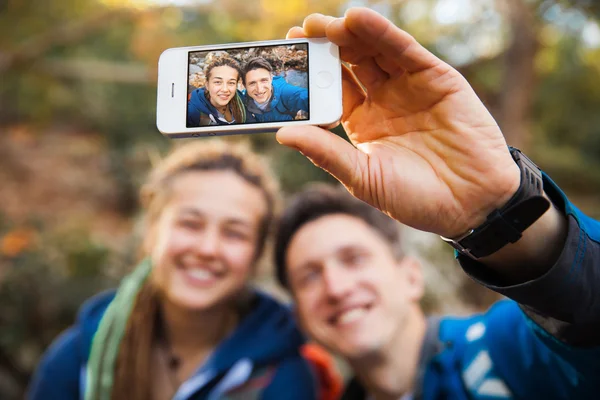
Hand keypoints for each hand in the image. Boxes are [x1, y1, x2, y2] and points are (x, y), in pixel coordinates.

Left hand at [277, 8, 519, 237]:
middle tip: (298, 35)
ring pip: (373, 51)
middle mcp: (383, 100)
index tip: (285, 63)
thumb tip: (282, 134)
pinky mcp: (436, 78)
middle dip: (323, 48)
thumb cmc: (416, 199)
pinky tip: (358, 20)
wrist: (473, 205)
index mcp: (362, 123)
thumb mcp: (364, 178)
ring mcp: (409, 86)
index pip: (330, 91)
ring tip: (320, 25)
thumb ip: (326, 154)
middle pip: (348, 65)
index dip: (309, 78)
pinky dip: (382, 33)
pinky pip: (405, 51)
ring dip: (347, 35)